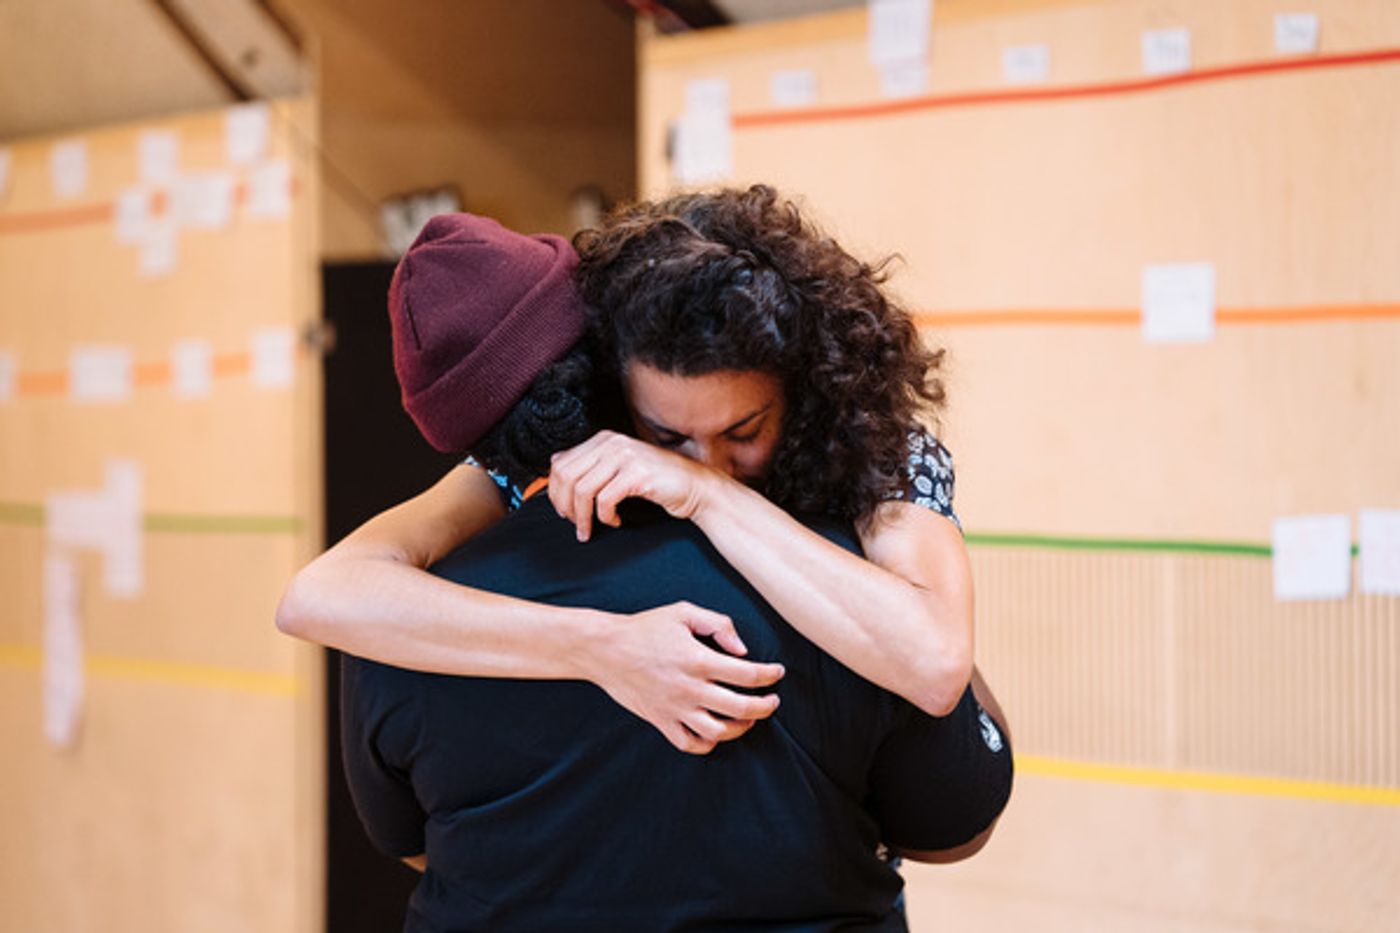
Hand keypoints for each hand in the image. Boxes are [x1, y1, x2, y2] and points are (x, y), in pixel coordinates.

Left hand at [549, 430, 716, 540]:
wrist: (694, 486)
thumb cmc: (657, 480)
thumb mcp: (619, 466)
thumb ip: (591, 464)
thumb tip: (555, 465)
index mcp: (604, 439)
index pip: (560, 462)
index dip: (555, 491)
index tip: (563, 510)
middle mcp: (612, 443)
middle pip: (566, 476)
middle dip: (565, 505)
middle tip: (574, 524)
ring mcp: (625, 456)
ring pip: (583, 490)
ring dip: (583, 516)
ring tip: (590, 529)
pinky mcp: (637, 474)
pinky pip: (605, 500)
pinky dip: (606, 517)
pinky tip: (616, 521)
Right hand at [581, 601, 784, 754]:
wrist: (605, 650)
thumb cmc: (645, 628)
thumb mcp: (683, 613)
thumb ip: (718, 624)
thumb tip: (742, 649)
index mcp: (698, 659)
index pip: (747, 674)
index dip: (769, 675)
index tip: (777, 673)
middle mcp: (690, 688)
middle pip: (741, 708)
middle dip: (765, 707)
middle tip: (773, 701)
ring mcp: (675, 709)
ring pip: (719, 732)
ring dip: (741, 728)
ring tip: (748, 718)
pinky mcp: (661, 721)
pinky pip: (691, 744)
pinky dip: (709, 743)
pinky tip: (716, 730)